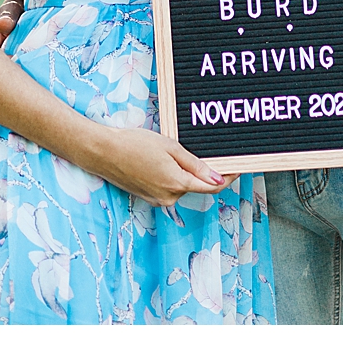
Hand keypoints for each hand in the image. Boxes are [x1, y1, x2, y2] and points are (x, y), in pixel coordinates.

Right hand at [86, 127, 234, 206]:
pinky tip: (169, 161)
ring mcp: (157, 199)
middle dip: (209, 172)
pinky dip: (176, 177)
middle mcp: (168, 197)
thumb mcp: (171, 148)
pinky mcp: (149, 196)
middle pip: (199, 186)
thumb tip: (218, 178)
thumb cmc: (136, 144)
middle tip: (217, 152)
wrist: (103, 152)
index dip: (229, 177)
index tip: (240, 166)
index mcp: (177, 184)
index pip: (213, 186)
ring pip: (184, 187)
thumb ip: (196, 165)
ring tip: (185, 152)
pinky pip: (171, 187)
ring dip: (191, 174)